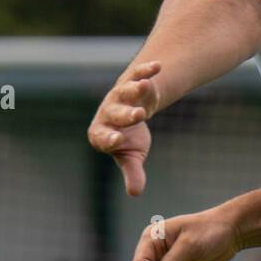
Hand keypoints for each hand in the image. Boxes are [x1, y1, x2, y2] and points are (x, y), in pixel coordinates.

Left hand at [87, 61, 161, 195]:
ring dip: (135, 89)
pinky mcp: (133, 81)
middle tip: (138, 115)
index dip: (109, 138)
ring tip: (144, 85)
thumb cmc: (130, 136)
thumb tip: (135, 194)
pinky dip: (146, 70)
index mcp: (102, 133)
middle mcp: (108, 112)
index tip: (116, 140)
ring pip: (125, 92)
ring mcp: (120, 96)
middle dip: (126, 113)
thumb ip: (133, 172)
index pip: (102, 137)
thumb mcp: (132, 154)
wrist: (133, 109)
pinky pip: (138, 74)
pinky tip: (157, 66)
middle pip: (116, 113)